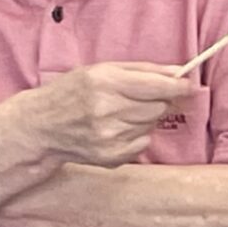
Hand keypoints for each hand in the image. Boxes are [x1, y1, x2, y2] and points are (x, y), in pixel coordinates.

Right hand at [8, 64, 197, 168]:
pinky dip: (135, 136)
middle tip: (136, 98)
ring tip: (118, 113)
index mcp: (105, 83)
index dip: (179, 87)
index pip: (158, 87)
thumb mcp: (100, 70)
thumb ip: (143, 69)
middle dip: (157, 101)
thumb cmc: (71, 92)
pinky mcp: (111, 156)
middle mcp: (108, 110)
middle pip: (159, 107)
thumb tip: (180, 72)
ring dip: (143, 118)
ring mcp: (110, 136)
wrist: (40, 127)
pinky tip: (114, 129)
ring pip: (152, 125)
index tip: (188, 85)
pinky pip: (143, 144)